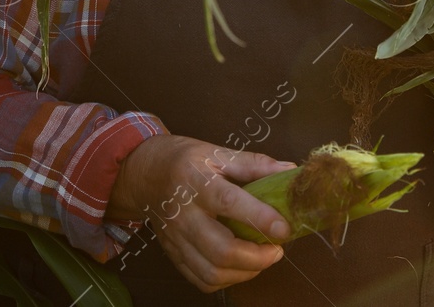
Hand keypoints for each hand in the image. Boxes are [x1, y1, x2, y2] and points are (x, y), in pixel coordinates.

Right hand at [108, 135, 295, 292]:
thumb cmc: (184, 160)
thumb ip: (255, 164)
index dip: (259, 218)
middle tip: (277, 250)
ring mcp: (176, 238)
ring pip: (211, 271)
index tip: (284, 228)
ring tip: (262, 259)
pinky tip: (240, 267)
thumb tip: (289, 171)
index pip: (228, 203)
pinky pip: (201, 280)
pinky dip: (227, 280)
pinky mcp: (173, 254)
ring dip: (245, 273)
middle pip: (220, 249)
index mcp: (196, 182)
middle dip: (256, 258)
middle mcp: (184, 214)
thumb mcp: (217, 152)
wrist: (144, 174)